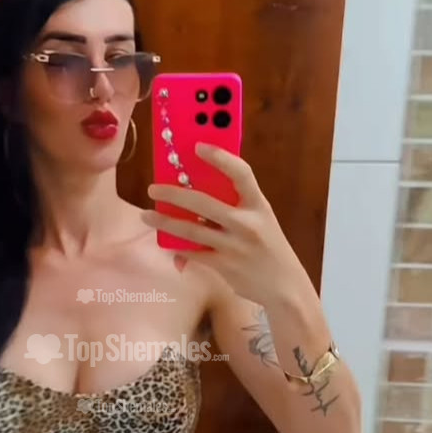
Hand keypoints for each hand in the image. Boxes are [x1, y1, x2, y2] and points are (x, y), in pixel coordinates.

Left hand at [142, 143, 310, 306]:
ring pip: (192, 231)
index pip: (241, 173)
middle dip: (174, 194)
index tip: (198, 146)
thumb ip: (237, 205)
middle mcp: (247, 223)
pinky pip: (194, 253)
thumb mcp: (261, 220)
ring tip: (147, 216)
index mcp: (258, 205)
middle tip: (153, 188)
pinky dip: (177, 247)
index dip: (220, 158)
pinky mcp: (225, 266)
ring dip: (165, 222)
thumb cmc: (268, 247)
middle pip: (204, 203)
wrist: (284, 285)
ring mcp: (235, 246)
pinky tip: (166, 242)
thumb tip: (196, 191)